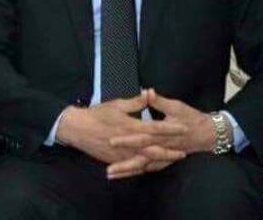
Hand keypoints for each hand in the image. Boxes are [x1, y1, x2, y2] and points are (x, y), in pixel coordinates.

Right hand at [57, 92, 186, 167]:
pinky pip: (133, 166)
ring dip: (160, 160)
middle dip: (170, 151)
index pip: (156, 127)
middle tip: (183, 153)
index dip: (171, 128)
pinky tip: (151, 168)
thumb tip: (149, 93)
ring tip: (172, 160)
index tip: (184, 127)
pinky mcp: (116, 160)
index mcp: (131, 126)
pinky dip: (143, 168)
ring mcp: (123, 154)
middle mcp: (130, 142)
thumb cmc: (97, 114)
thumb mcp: (116, 104)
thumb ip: (135, 102)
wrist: (78, 129)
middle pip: (154, 149)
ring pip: (146, 160)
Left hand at [106, 89, 216, 177]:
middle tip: (108, 169)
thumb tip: (147, 91)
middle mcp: (162, 148)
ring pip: (144, 166)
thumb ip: (158, 101)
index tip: (112, 141)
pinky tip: (124, 175)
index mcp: (162, 134)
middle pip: (141, 158)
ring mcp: (164, 157)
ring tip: (110, 174)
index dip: (127, 140)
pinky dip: (136, 172)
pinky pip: (149, 168)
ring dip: (127, 171)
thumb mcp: (175, 106)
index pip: (142, 138)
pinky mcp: (165, 160)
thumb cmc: (190, 117)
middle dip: (124, 163)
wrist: (208, 133)